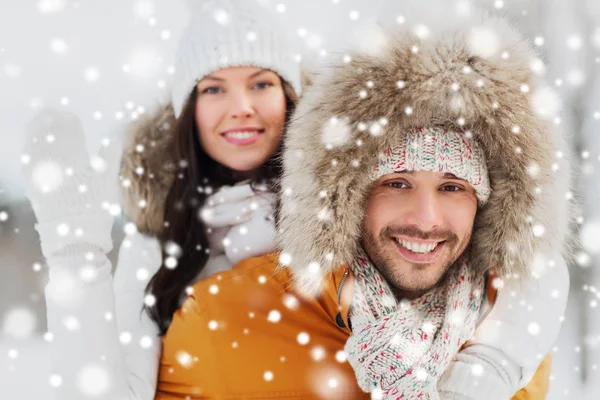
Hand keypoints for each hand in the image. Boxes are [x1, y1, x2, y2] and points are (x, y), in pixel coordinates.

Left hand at [22, 108, 121, 222]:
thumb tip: (116, 137)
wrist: (73, 238)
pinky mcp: (31, 186)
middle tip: (53, 114)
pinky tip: (31, 148)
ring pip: (32, 145)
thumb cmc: (95, 209)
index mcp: (70, 157)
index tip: (70, 116)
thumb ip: (110, 155)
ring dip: (36, 132)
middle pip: (46, 134)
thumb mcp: (107, 181)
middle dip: (49, 122)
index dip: (68, 120)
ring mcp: (37, 174)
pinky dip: (29, 149)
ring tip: (41, 124)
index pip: (65, 130)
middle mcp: (50, 162)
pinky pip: (26, 161)